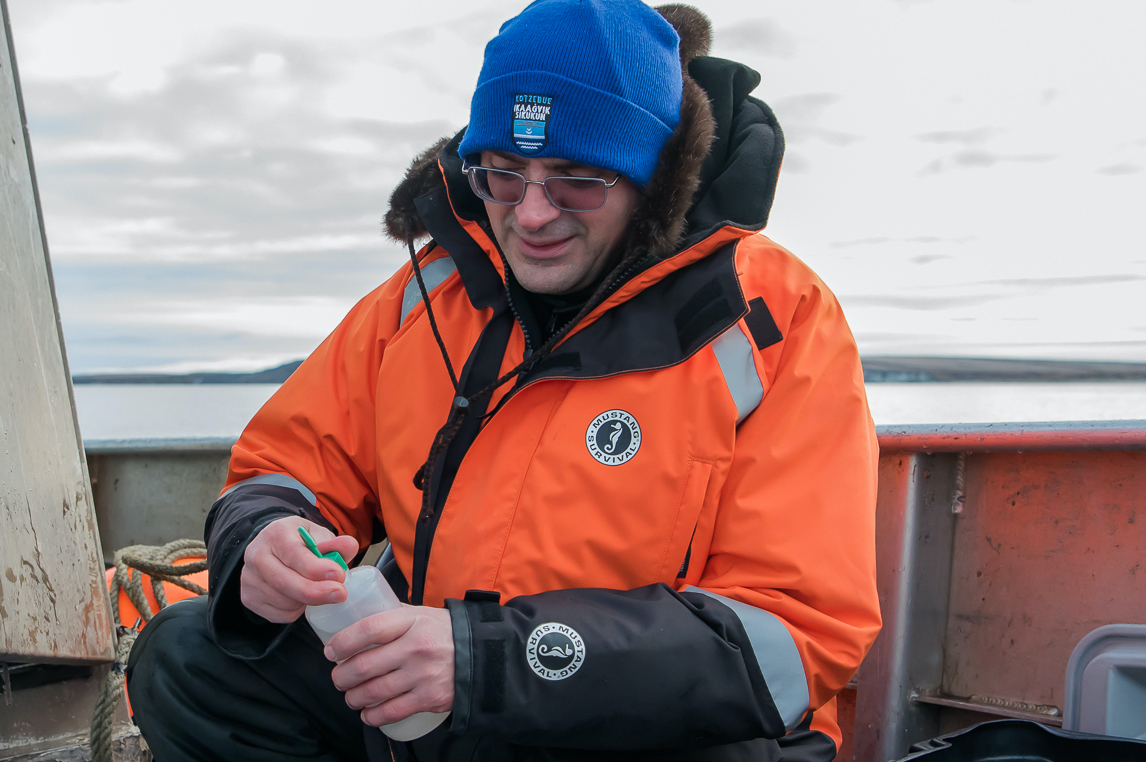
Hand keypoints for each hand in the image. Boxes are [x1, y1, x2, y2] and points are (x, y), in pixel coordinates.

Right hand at [240, 516, 359, 622]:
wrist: (273, 549)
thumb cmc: (299, 542)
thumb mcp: (318, 535)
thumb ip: (335, 543)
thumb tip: (349, 546)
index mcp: (276, 534)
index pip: (293, 554)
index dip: (316, 568)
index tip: (338, 575)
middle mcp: (257, 555)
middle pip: (284, 581)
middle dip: (315, 591)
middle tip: (340, 594)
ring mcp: (249, 579)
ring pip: (283, 601)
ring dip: (308, 601)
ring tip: (317, 588)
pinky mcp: (249, 598)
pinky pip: (279, 614)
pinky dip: (296, 611)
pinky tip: (300, 597)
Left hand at [326, 605, 454, 726]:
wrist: (483, 655)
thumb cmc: (445, 633)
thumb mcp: (421, 614)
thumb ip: (392, 615)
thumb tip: (357, 615)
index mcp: (412, 621)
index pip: (368, 629)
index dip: (342, 642)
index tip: (331, 651)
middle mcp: (416, 648)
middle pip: (364, 666)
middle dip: (341, 676)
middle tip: (338, 678)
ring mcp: (423, 675)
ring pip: (373, 692)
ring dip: (353, 698)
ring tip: (351, 696)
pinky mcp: (430, 698)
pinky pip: (391, 712)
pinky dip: (372, 716)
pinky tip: (367, 713)